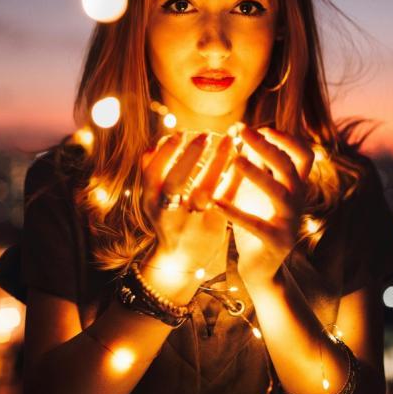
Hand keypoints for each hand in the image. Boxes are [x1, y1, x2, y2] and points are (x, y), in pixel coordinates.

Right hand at [140, 131, 234, 297]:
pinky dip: (234, 178)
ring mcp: (191, 222)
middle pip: (175, 182)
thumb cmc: (168, 219)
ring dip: (217, 163)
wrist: (180, 261)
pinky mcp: (213, 227)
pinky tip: (242, 160)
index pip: (152, 173)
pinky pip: (226, 199)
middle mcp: (167, 213)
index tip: (180, 132)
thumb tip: (156, 143)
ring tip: (229, 141)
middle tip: (205, 134)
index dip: (166, 152)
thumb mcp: (153, 199)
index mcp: (150, 202)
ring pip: (203, 191)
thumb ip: (152, 173)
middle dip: (189, 157)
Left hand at [212, 126, 314, 285]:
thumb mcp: (258, 189)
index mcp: (296, 186)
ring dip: (257, 173)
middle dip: (267, 146)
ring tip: (235, 160)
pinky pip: (256, 224)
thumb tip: (246, 133)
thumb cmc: (258, 220)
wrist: (262, 267)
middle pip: (289, 167)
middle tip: (243, 131)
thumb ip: (257, 165)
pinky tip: (216, 202)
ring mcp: (289, 221)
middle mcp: (297, 201)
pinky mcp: (276, 241)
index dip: (288, 139)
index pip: (304, 155)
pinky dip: (235, 212)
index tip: (265, 128)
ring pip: (279, 192)